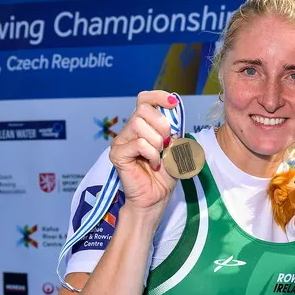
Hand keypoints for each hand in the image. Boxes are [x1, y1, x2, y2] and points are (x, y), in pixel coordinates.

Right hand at [109, 90, 178, 215]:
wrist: (157, 197)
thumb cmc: (166, 174)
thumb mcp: (177, 148)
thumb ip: (174, 131)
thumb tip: (173, 114)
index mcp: (144, 126)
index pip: (144, 99)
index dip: (158, 97)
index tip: (173, 103)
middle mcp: (129, 130)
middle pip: (143, 110)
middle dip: (162, 125)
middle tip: (166, 144)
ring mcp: (121, 141)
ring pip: (139, 125)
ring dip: (157, 142)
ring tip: (159, 157)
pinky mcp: (117, 154)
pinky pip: (139, 144)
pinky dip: (152, 154)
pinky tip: (153, 165)